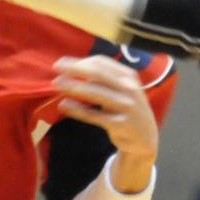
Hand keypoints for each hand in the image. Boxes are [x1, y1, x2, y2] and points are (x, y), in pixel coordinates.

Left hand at [52, 54, 158, 177]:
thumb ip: (103, 79)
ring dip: (73, 87)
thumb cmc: (126, 108)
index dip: (80, 61)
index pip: (102, 62)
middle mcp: (129, 88)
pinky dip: (77, 110)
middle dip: (75, 69)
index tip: (62, 63)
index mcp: (128, 76)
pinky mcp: (119, 124)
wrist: (145, 138)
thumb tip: (72, 68)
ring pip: (95, 93)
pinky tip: (64, 105)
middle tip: (55, 68)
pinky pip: (94, 115)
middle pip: (98, 73)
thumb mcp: (121, 89)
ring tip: (56, 84)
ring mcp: (126, 106)